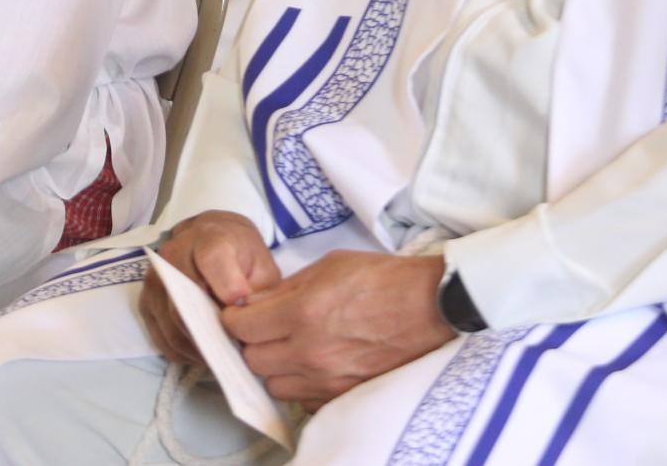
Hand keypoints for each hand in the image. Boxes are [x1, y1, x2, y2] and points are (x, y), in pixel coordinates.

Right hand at [140, 211, 281, 364]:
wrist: (211, 240)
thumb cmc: (240, 257)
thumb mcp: (262, 266)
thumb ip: (260, 292)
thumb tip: (249, 322)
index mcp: (208, 239)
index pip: (212, 259)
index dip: (227, 285)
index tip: (240, 304)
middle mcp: (173, 255)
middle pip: (187, 303)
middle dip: (213, 333)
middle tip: (236, 349)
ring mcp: (154, 280)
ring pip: (172, 327)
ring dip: (199, 349)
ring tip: (222, 354)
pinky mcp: (146, 303)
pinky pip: (162, 339)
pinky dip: (184, 353)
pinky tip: (204, 352)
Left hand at [220, 250, 453, 406]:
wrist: (432, 307)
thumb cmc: (383, 280)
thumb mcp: (327, 266)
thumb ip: (285, 289)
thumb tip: (254, 304)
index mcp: (302, 313)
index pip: (240, 326)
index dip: (234, 317)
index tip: (240, 313)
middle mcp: (310, 352)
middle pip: (253, 360)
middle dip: (253, 343)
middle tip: (266, 329)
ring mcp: (329, 379)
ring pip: (276, 386)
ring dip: (277, 368)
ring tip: (293, 348)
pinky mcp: (346, 395)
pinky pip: (306, 400)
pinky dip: (303, 386)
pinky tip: (315, 365)